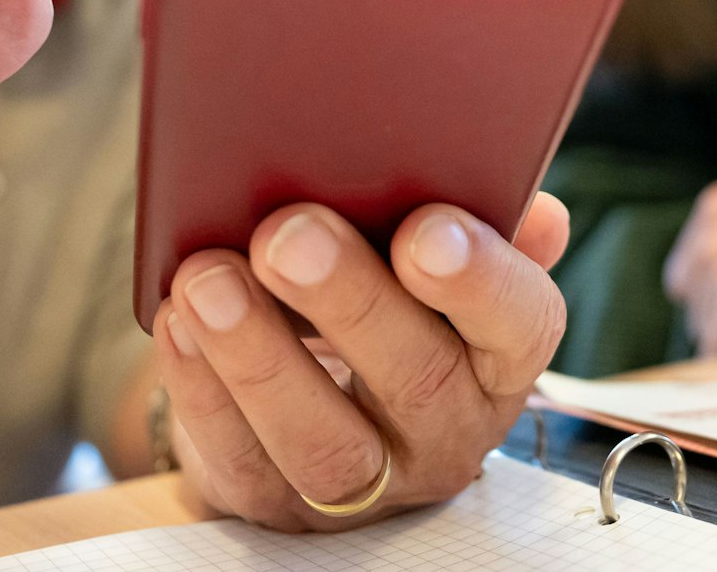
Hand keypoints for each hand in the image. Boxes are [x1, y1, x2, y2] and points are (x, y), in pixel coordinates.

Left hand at [155, 193, 569, 530]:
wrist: (324, 393)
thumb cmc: (391, 297)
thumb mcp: (438, 256)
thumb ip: (482, 218)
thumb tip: (537, 211)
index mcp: (499, 355)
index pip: (521, 324)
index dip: (480, 281)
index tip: (425, 230)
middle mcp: (448, 429)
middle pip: (417, 380)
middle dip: (349, 302)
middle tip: (288, 234)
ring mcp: (367, 481)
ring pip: (323, 441)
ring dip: (259, 357)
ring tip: (209, 280)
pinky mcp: (279, 504)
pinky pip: (240, 458)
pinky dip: (202, 386)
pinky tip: (179, 319)